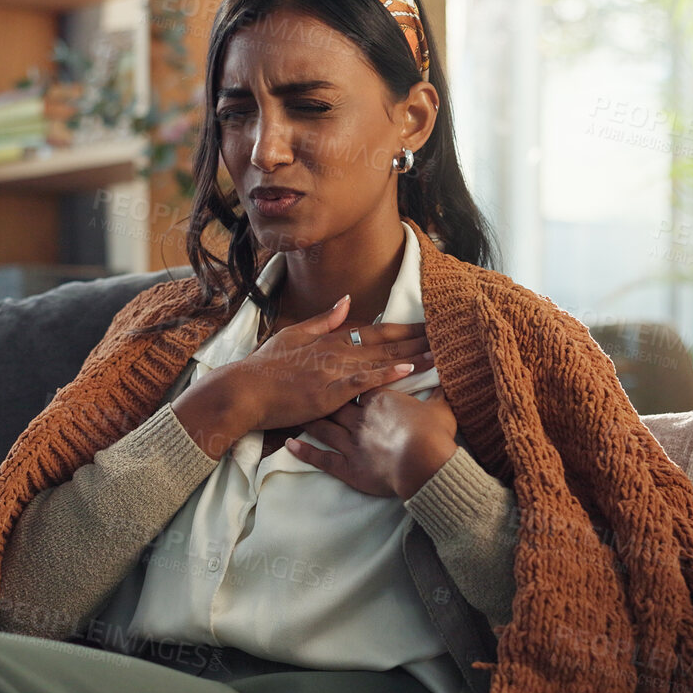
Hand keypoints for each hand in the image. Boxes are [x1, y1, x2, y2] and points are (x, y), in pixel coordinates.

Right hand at [222, 294, 433, 431]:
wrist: (246, 390)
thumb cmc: (266, 366)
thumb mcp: (293, 334)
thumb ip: (323, 320)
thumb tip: (347, 301)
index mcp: (330, 339)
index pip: (375, 331)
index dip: (403, 329)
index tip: (426, 325)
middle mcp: (337, 352)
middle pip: (386, 345)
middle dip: (417, 342)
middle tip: (446, 337)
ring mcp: (334, 371)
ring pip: (381, 362)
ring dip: (413, 358)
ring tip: (439, 354)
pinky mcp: (330, 392)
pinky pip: (364, 382)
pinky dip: (387, 375)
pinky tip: (409, 372)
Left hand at [285, 385, 457, 498]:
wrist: (425, 463)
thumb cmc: (434, 434)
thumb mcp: (441, 409)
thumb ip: (440, 393)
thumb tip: (449, 378)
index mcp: (379, 400)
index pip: (360, 382)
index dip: (350, 376)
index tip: (340, 368)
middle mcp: (359, 418)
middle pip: (334, 402)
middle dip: (320, 394)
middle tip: (304, 385)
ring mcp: (350, 442)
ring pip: (323, 426)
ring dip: (308, 419)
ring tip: (293, 411)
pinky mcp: (347, 466)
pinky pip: (321, 458)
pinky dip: (304, 451)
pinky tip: (290, 444)